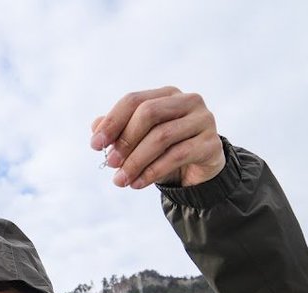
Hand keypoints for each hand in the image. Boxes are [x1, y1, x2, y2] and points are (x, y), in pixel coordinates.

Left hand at [90, 86, 224, 188]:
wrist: (197, 171)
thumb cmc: (164, 151)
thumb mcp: (139, 141)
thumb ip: (119, 131)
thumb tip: (95, 127)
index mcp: (167, 95)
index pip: (134, 100)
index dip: (112, 121)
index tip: (95, 144)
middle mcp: (188, 101)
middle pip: (149, 113)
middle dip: (125, 140)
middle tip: (110, 163)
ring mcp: (203, 120)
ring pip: (162, 136)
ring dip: (136, 161)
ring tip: (120, 180)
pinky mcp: (211, 144)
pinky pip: (177, 155)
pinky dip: (152, 171)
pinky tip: (137, 184)